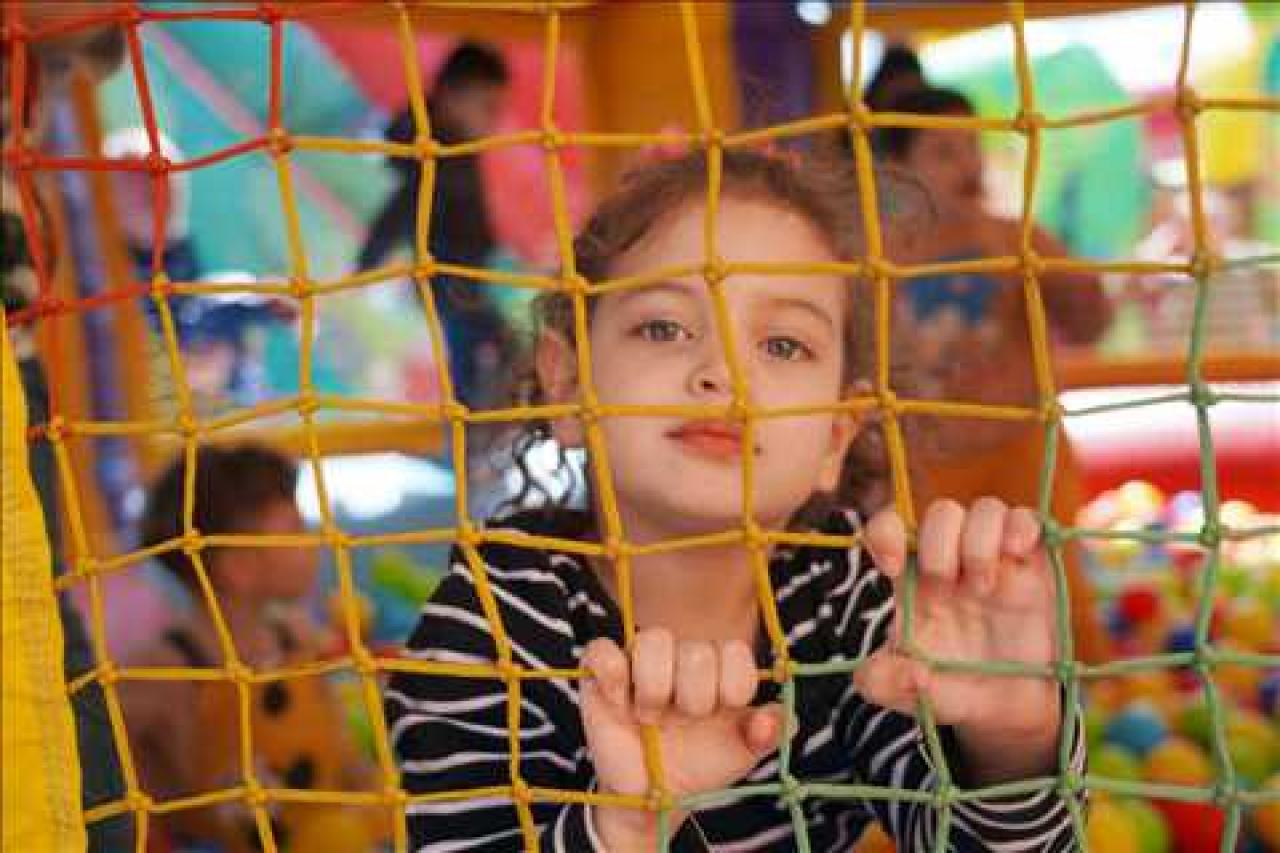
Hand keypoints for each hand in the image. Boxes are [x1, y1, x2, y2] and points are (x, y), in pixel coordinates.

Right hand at [581, 630, 783, 848]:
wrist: (653, 797)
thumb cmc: (700, 765)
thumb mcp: (741, 753)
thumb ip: (767, 733)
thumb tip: (770, 721)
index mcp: (719, 669)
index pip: (735, 651)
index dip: (733, 685)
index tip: (724, 712)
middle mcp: (681, 658)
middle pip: (696, 650)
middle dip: (695, 697)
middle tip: (683, 722)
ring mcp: (639, 662)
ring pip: (653, 640)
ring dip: (656, 687)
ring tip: (651, 717)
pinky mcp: (599, 673)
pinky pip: (602, 650)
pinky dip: (613, 673)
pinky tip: (621, 703)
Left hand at [854, 498, 1061, 779]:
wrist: (1003, 711)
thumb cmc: (946, 687)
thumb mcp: (906, 694)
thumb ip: (882, 682)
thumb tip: (889, 671)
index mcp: (912, 580)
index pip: (890, 528)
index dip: (885, 532)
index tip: (890, 567)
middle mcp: (952, 560)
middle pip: (942, 513)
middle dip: (939, 545)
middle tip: (945, 587)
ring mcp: (994, 559)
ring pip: (985, 509)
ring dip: (980, 540)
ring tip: (983, 586)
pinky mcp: (1031, 566)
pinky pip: (1028, 521)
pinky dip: (1021, 527)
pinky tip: (1016, 553)